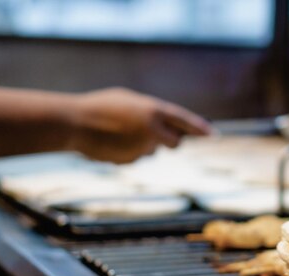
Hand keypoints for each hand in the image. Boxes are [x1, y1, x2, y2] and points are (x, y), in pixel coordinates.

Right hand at [70, 87, 210, 162]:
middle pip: (174, 143)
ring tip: (120, 133)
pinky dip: (127, 151)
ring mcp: (142, 148)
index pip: (185, 121)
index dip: (200, 128)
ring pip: (151, 150)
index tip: (214, 135)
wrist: (74, 123)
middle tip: (154, 134)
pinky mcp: (130, 161)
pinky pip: (135, 157)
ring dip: (142, 144)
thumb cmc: (100, 107)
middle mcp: (152, 131)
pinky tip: (111, 142)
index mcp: (153, 110)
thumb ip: (150, 112)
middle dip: (169, 141)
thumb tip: (163, 125)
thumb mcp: (129, 101)